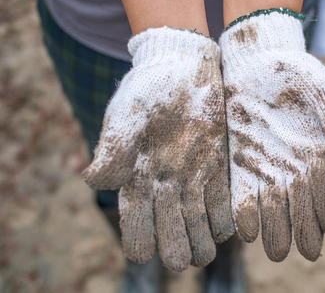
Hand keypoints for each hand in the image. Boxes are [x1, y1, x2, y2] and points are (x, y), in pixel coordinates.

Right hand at [82, 27, 233, 270]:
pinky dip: (224, 222)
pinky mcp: (218, 171)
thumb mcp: (127, 115)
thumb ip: (113, 149)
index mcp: (136, 179)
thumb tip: (95, 181)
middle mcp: (165, 187)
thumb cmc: (150, 90)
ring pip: (198, 227)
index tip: (146, 251)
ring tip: (204, 251)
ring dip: (201, 243)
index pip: (135, 225)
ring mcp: (194, 181)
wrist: (185, 68)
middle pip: (170, 233)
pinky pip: (223, 207)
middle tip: (182, 258)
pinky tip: (226, 230)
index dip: (139, 243)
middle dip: (176, 251)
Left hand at [220, 10, 324, 261]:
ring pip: (272, 204)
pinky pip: (241, 192)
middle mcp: (292, 164)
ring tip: (277, 252)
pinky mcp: (238, 162)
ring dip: (275, 229)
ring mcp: (264, 165)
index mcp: (319, 150)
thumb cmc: (297, 75)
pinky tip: (247, 232)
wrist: (256, 63)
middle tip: (307, 253)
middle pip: (301, 202)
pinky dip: (245, 212)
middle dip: (305, 228)